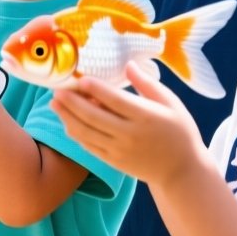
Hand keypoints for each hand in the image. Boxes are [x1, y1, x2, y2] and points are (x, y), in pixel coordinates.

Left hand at [50, 62, 204, 186]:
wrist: (181, 171)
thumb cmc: (179, 131)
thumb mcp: (171, 103)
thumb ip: (147, 84)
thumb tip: (128, 64)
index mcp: (146, 117)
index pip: (115, 101)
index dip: (95, 89)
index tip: (79, 78)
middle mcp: (130, 135)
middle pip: (94, 116)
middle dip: (72, 102)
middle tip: (56, 89)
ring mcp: (119, 150)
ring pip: (86, 133)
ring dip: (67, 117)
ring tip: (55, 103)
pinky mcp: (113, 162)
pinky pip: (89, 146)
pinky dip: (76, 133)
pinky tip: (68, 121)